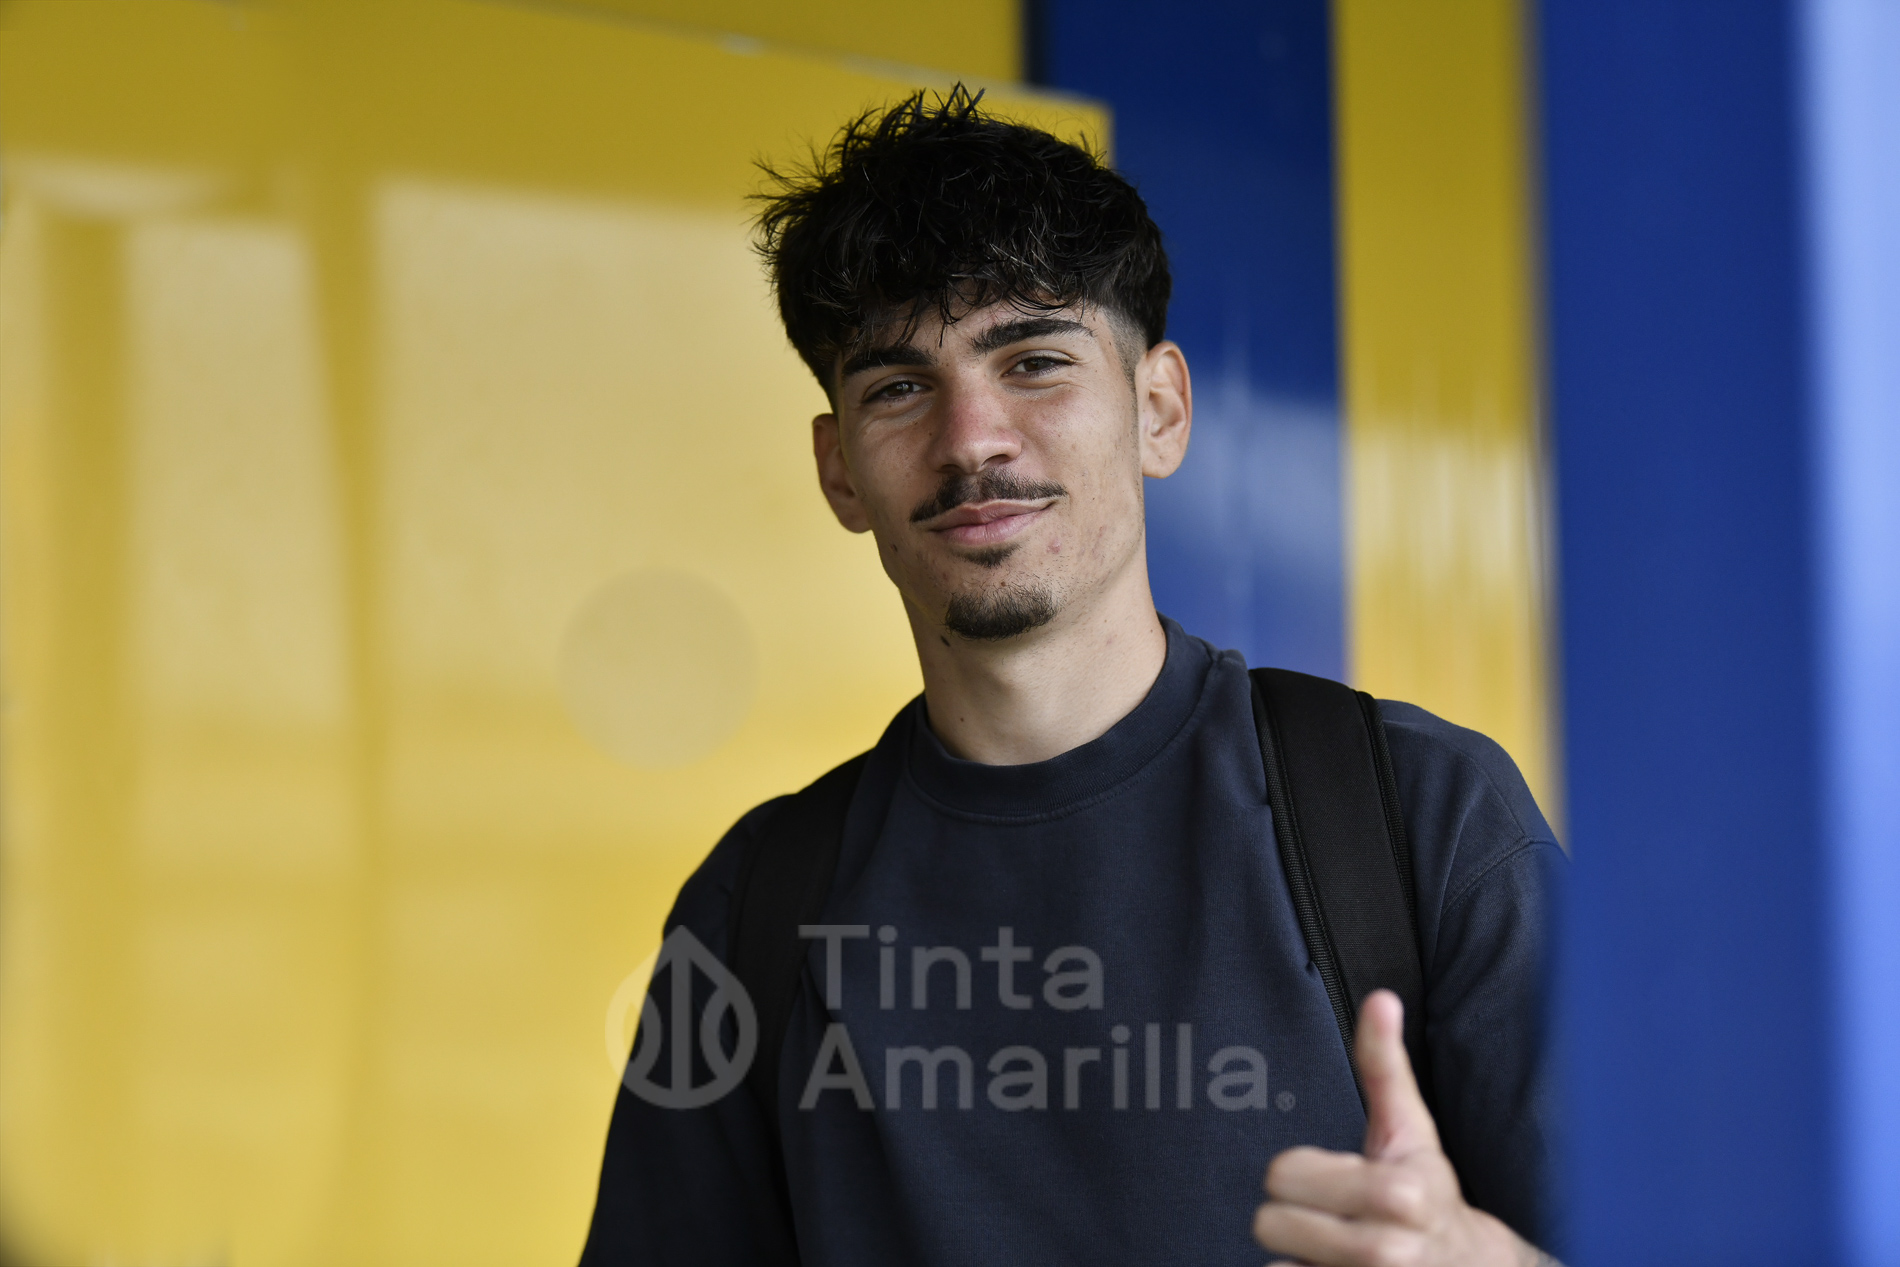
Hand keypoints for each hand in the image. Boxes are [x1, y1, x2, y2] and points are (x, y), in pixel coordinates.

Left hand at [1252, 990, 1551, 1266]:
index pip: (1282, 1173)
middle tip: (1332, 1215)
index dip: (1298, 1172)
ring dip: (1299, 1255)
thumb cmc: (1427, 1190)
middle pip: (1267, 1223)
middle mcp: (1386, 1251)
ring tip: (1337, 1247)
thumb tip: (1382, 999)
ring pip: (1275, 1263)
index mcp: (1397, 1194)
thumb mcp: (1410, 1128)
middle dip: (1292, 1216)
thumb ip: (1384, 1064)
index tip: (1335, 1177)